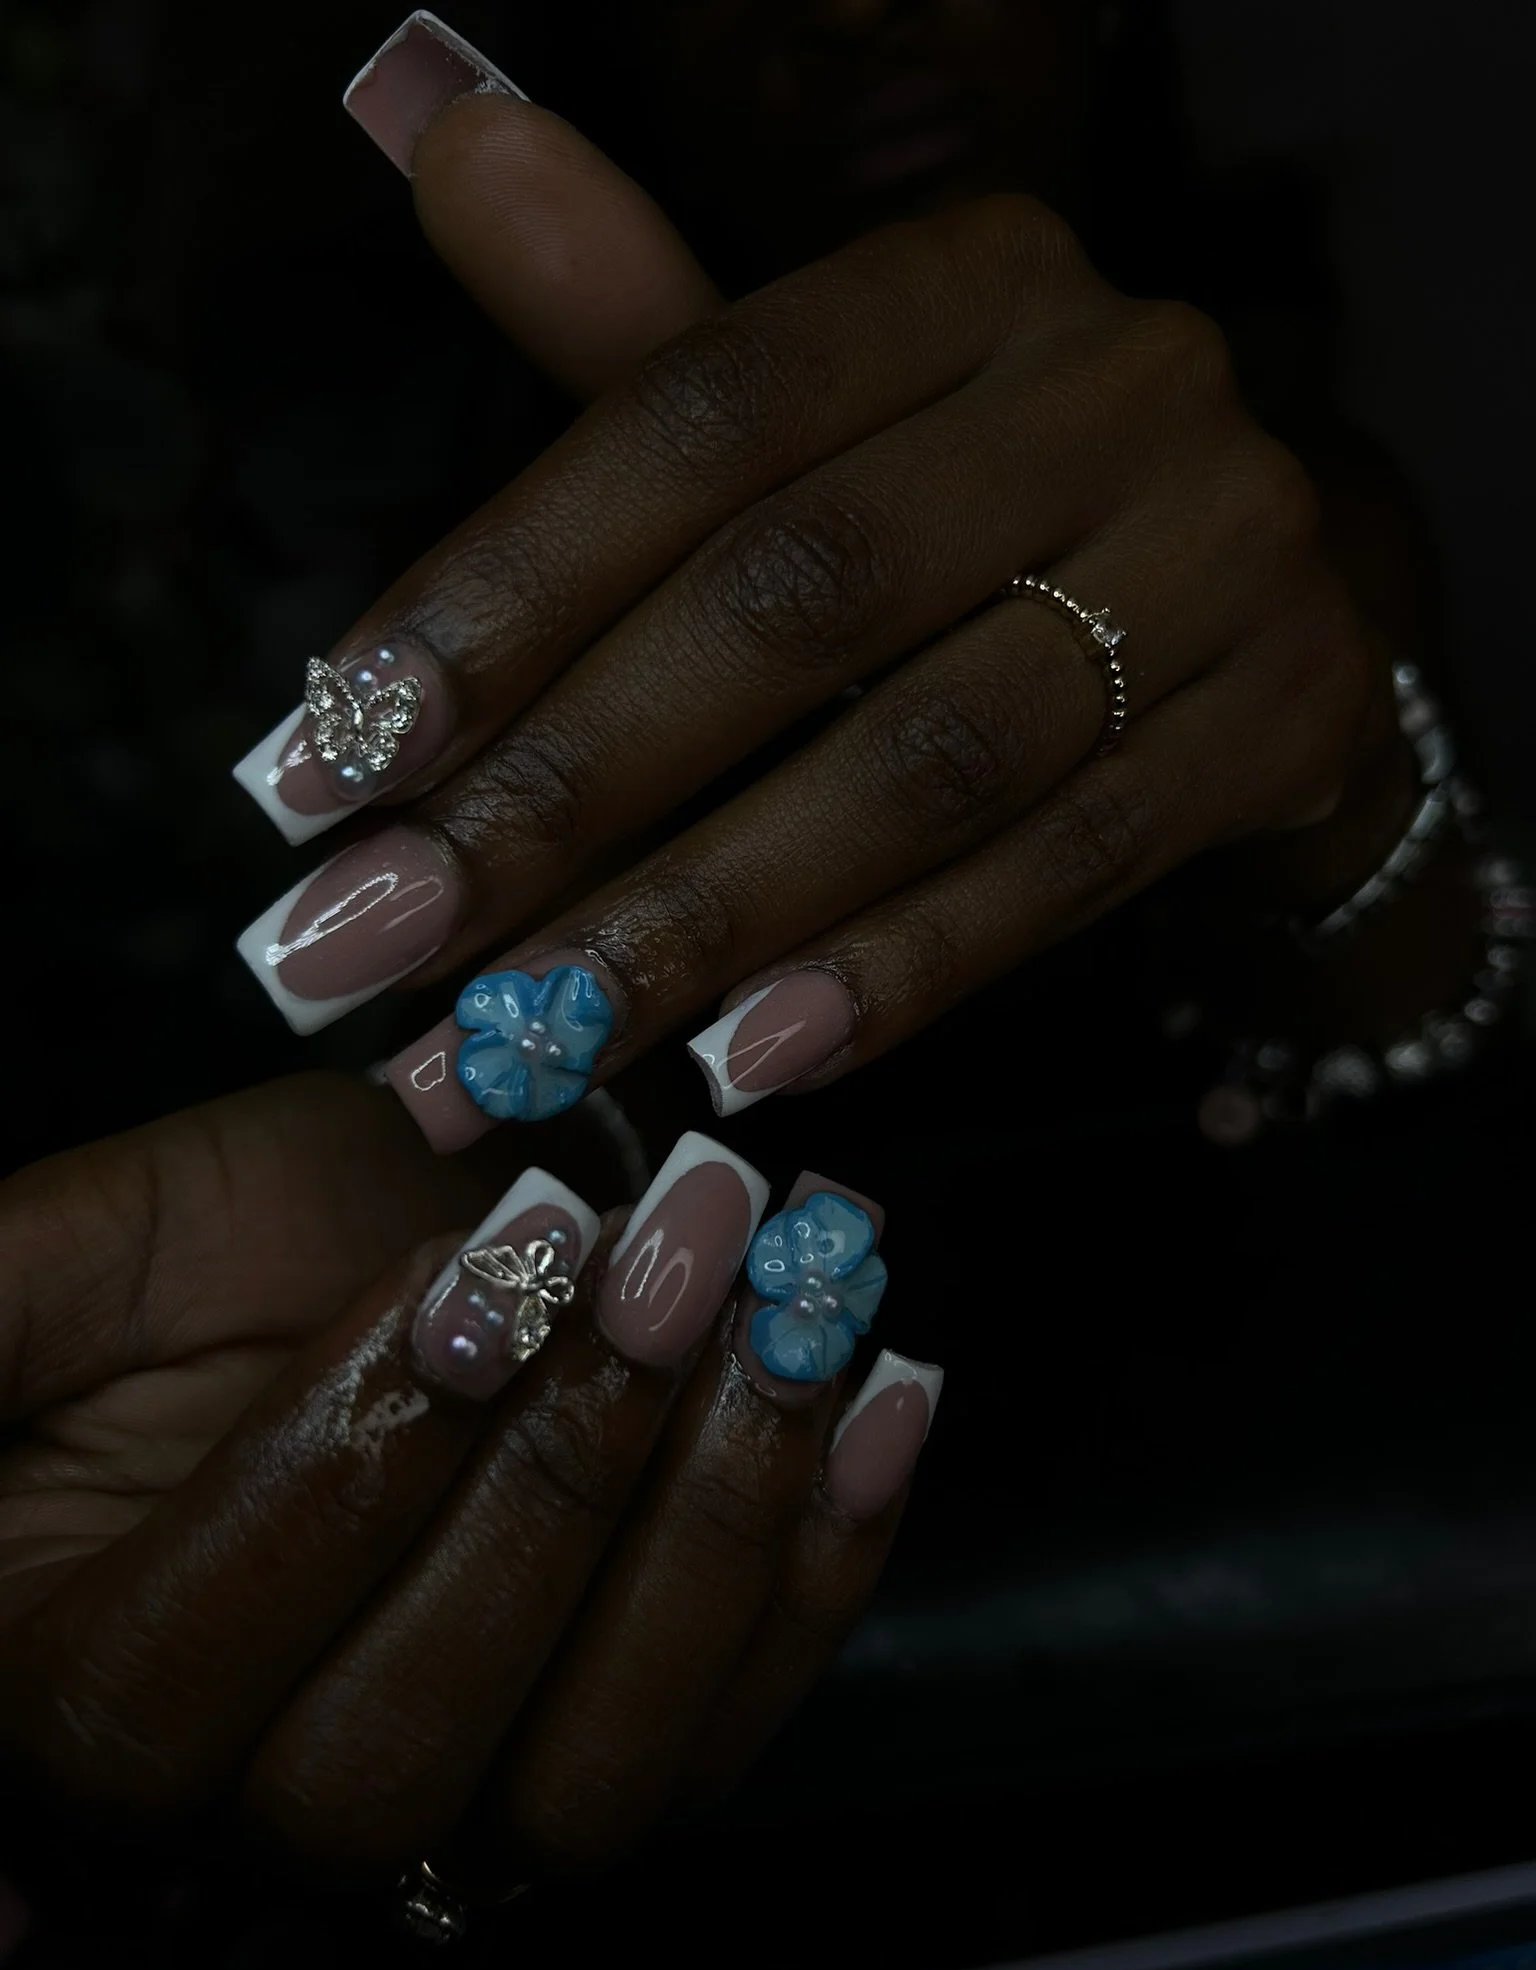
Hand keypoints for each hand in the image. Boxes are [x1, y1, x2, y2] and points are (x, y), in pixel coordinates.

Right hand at [0, 1080, 929, 1881]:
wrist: (381, 1264)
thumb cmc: (209, 1266)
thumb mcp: (66, 1262)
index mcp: (97, 1691)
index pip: (212, 1645)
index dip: (360, 1454)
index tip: (488, 1253)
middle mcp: (271, 1801)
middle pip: (409, 1740)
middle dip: (557, 1478)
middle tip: (671, 1241)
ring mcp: (466, 1804)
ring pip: (589, 1769)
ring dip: (713, 1523)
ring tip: (796, 1303)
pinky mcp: (620, 1752)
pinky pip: (731, 1721)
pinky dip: (824, 1563)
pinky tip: (882, 1394)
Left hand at [233, 37, 1410, 1150]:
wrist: (1250, 591)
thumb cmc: (977, 504)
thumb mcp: (821, 411)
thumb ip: (635, 330)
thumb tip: (436, 138)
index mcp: (968, 276)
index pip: (701, 411)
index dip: (507, 588)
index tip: (334, 756)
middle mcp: (1116, 384)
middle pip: (801, 596)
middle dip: (575, 789)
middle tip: (393, 939)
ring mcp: (1227, 554)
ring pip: (930, 758)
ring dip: (716, 912)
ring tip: (548, 1032)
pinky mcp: (1287, 719)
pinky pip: (1069, 869)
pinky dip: (901, 970)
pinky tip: (753, 1055)